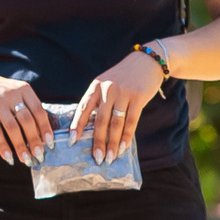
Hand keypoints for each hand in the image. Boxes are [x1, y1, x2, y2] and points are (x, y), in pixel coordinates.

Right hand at [0, 70, 53, 165]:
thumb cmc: (1, 92)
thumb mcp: (17, 92)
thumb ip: (29, 107)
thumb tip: (42, 133)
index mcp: (24, 89)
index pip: (39, 111)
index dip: (45, 128)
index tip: (49, 143)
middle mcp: (12, 95)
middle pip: (27, 121)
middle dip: (34, 140)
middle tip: (39, 155)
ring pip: (12, 128)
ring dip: (20, 146)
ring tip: (25, 159)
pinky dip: (3, 146)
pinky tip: (8, 157)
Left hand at [75, 48, 164, 163]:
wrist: (147, 61)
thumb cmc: (124, 76)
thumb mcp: (107, 83)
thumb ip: (99, 101)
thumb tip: (90, 128)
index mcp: (96, 86)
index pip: (83, 108)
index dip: (76, 126)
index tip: (71, 142)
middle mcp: (107, 89)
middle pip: (100, 121)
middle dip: (98, 142)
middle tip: (96, 159)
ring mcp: (123, 93)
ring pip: (115, 124)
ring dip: (112, 143)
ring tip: (110, 158)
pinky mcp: (138, 98)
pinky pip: (131, 121)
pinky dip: (126, 136)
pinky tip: (123, 148)